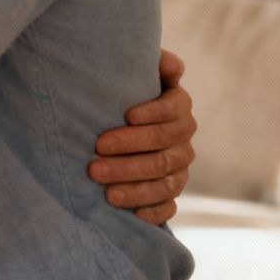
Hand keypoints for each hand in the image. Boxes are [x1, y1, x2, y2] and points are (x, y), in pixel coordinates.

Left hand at [90, 48, 196, 223]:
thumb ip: (153, 65)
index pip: (174, 111)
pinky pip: (169, 205)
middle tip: (95, 159)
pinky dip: (154, 211)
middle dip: (130, 156)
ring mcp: (180, 168)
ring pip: (165, 181)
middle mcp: (184, 139)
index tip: (125, 115)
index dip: (153, 113)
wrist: (115, 121)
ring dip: (136, 187)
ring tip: (105, 190)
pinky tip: (134, 214)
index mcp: (178, 107)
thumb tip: (173, 66)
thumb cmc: (121, 91)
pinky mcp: (170, 191)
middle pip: (164, 150)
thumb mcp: (132, 72)